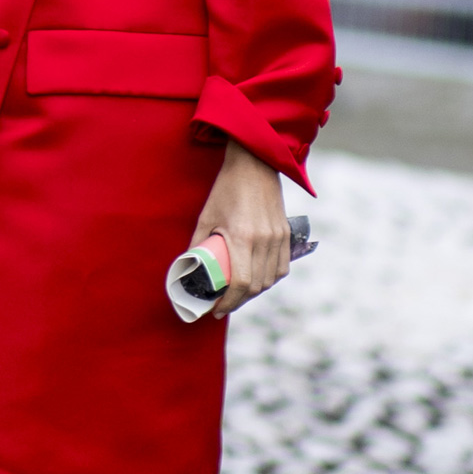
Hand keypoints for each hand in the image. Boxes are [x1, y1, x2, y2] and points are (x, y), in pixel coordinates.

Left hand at [189, 137, 288, 316]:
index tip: (216, 309)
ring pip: (271, 279)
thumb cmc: (226, 189)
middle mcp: (263, 240)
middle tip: (224, 304)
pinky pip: (282, 266)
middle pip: (256, 286)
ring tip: (239, 294)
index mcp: (241, 237)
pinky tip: (258, 280)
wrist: (254, 164)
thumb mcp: (206, 217)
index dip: (229, 302)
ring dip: (255, 292)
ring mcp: (277, 237)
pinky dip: (270, 279)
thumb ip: (197, 244)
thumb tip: (187, 269)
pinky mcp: (285, 233)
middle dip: (239, 301)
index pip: (241, 283)